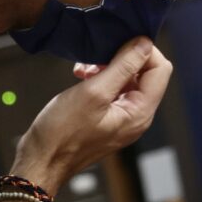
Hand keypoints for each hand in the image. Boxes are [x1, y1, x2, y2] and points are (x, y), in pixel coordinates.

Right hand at [9, 37, 171, 194]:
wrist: (41, 160)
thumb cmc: (62, 132)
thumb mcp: (94, 92)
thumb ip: (123, 66)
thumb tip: (144, 44)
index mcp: (140, 112)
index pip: (161, 69)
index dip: (143, 51)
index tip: (119, 41)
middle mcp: (138, 116)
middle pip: (146, 73)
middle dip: (123, 57)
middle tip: (97, 55)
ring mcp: (124, 118)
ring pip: (128, 79)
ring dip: (108, 66)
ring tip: (85, 67)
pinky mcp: (109, 118)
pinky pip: (114, 89)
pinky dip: (101, 77)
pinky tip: (83, 75)